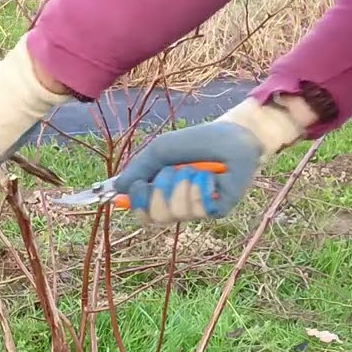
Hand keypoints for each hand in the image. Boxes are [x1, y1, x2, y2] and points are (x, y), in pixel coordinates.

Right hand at [115, 96, 314, 224]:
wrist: (232, 135)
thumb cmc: (197, 142)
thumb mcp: (160, 151)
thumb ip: (138, 169)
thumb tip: (118, 188)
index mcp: (162, 193)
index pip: (141, 212)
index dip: (136, 201)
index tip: (138, 184)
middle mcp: (177, 205)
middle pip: (154, 216)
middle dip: (160, 189)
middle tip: (172, 171)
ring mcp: (197, 209)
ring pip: (175, 212)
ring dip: (182, 184)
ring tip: (194, 170)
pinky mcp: (217, 210)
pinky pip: (197, 208)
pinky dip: (200, 187)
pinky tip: (210, 177)